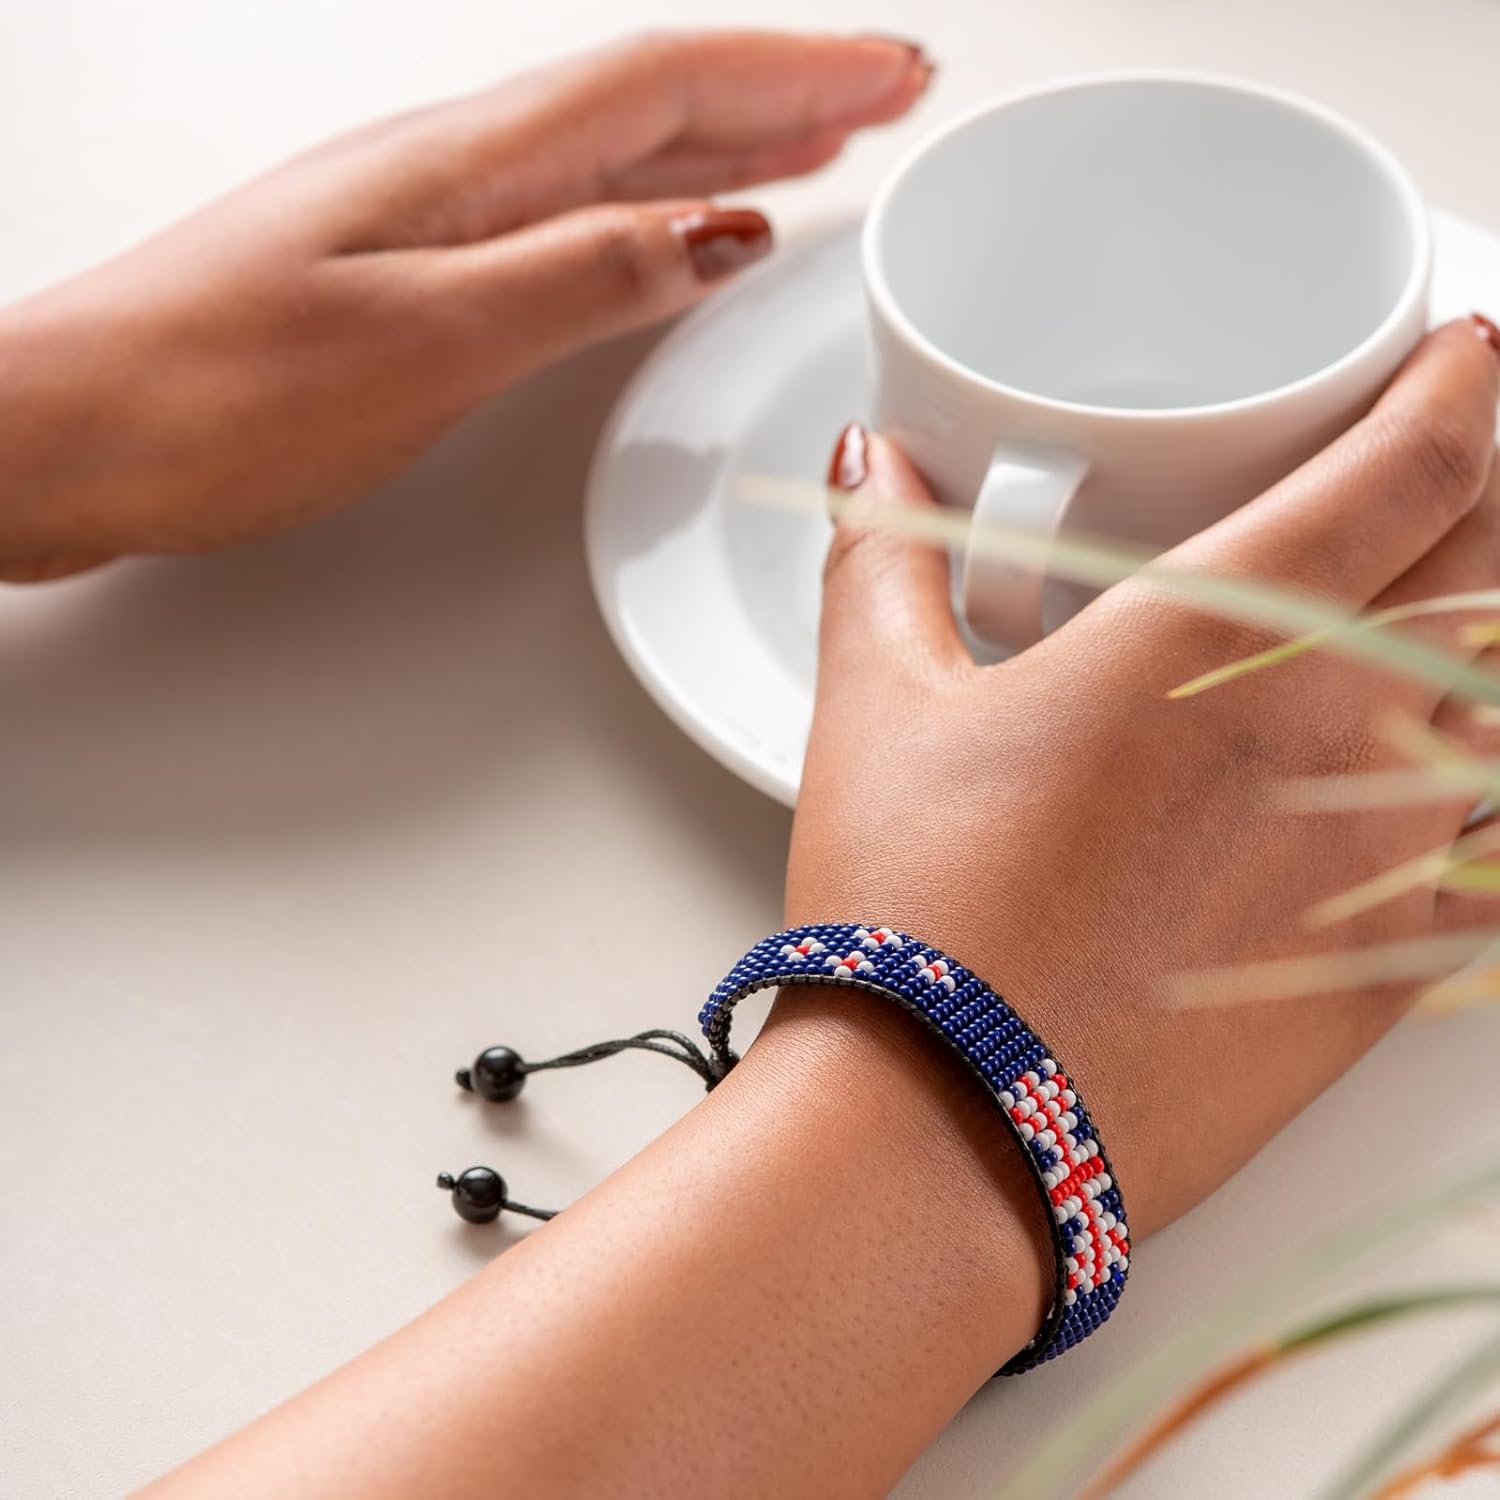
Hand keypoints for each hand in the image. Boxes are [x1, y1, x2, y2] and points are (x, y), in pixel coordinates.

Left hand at [0, 30, 930, 580]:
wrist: (81, 430)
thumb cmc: (219, 387)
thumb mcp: (430, 334)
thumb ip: (582, 275)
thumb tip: (716, 231)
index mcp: (472, 163)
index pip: (669, 85)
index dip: (795, 70)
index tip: (894, 74)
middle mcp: (462, 171)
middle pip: (657, 104)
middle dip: (788, 89)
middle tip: (888, 92)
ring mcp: (441, 219)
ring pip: (622, 157)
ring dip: (732, 141)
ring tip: (824, 142)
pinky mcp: (421, 276)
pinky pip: (576, 218)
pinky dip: (656, 209)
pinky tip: (679, 230)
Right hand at [788, 318, 1499, 1238]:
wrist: (957, 1123)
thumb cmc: (914, 909)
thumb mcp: (874, 709)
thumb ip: (882, 560)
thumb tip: (869, 466)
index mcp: (1217, 638)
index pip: (1415, 466)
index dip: (1463, 385)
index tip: (1465, 351)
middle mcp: (1331, 729)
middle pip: (1494, 566)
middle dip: (1492, 492)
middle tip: (1444, 473)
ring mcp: (1378, 852)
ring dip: (1485, 636)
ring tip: (1430, 616)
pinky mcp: (1385, 963)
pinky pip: (1491, 847)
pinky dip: (1476, 788)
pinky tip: (1429, 779)